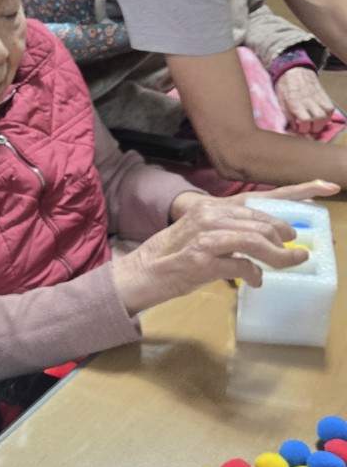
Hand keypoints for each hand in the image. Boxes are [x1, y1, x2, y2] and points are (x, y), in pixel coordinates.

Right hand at [115, 180, 339, 314]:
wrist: (140, 274)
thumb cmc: (172, 258)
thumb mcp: (201, 235)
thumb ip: (231, 233)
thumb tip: (266, 242)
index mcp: (212, 207)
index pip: (262, 195)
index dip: (299, 189)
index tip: (327, 186)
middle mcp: (209, 215)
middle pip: (263, 221)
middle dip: (286, 237)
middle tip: (297, 252)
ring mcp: (205, 236)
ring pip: (256, 240)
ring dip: (278, 256)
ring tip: (288, 264)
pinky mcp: (202, 259)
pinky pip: (242, 264)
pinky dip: (255, 273)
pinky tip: (256, 281)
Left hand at [274, 67, 334, 135]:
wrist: (293, 70)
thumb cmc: (284, 87)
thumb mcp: (280, 102)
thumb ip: (287, 115)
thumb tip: (295, 128)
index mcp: (295, 103)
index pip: (304, 121)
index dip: (303, 129)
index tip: (300, 130)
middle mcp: (308, 101)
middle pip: (318, 119)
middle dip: (314, 128)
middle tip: (309, 130)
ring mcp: (317, 97)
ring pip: (326, 114)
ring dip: (322, 123)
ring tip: (315, 125)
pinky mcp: (323, 95)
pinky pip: (330, 108)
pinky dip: (327, 115)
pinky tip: (321, 117)